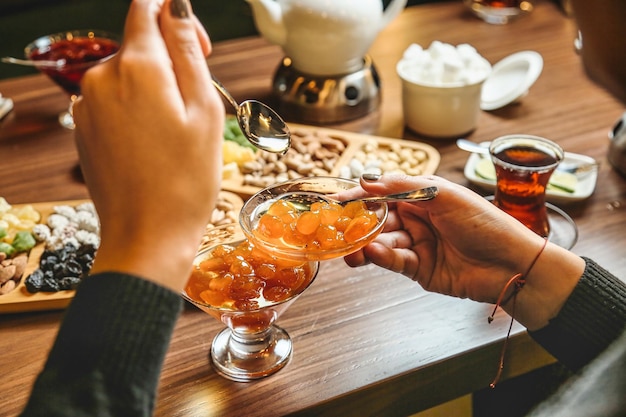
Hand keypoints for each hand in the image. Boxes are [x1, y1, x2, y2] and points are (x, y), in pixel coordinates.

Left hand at [72, 0, 224, 291]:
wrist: (147, 236)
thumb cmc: (186, 180)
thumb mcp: (204, 110)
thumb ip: (187, 50)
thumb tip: (175, 7)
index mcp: (137, 66)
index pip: (146, 7)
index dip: (176, 16)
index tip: (198, 47)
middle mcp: (101, 77)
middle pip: (138, 43)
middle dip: (169, 59)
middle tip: (196, 103)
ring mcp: (86, 104)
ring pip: (126, 73)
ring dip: (154, 87)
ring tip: (177, 131)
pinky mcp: (82, 127)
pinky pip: (113, 100)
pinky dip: (136, 109)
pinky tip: (154, 143)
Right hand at [343, 175, 584, 329]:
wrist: (512, 264)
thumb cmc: (485, 223)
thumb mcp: (444, 195)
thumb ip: (404, 187)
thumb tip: (368, 179)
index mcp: (424, 197)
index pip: (384, 193)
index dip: (361, 196)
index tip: (336, 201)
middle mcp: (418, 219)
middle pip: (379, 220)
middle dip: (358, 224)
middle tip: (337, 229)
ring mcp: (418, 245)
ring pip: (382, 242)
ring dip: (366, 244)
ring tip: (351, 249)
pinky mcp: (420, 270)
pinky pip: (395, 261)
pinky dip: (382, 257)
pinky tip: (373, 253)